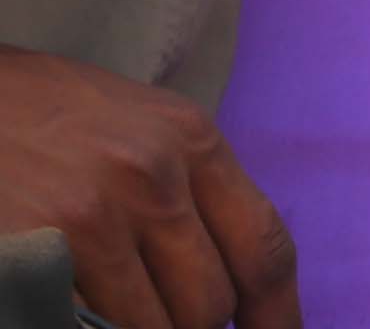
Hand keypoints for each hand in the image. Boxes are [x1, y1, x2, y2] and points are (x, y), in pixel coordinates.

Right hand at [0, 52, 293, 328]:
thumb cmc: (56, 116)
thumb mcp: (148, 128)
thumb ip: (197, 192)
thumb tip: (238, 276)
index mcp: (192, 142)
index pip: (263, 246)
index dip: (278, 311)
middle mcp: (151, 178)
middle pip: (209, 302)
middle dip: (193, 324)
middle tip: (164, 313)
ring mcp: (90, 219)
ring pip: (150, 327)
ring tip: (111, 302)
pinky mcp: (35, 255)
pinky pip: (87, 326)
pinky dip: (89, 326)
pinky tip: (80, 303)